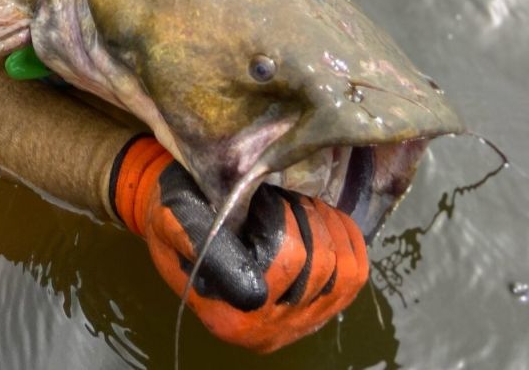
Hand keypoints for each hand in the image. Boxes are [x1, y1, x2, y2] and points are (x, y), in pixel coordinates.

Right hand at [111, 136, 367, 352]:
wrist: (179, 224)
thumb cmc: (175, 212)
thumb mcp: (174, 217)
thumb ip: (201, 240)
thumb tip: (254, 285)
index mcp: (228, 311)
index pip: (286, 262)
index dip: (284, 220)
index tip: (263, 198)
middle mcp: (262, 331)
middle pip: (321, 269)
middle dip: (308, 219)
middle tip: (283, 198)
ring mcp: (293, 328)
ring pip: (344, 275)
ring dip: (330, 228)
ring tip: (303, 208)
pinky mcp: (314, 315)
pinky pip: (354, 280)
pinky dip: (349, 242)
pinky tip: (327, 220)